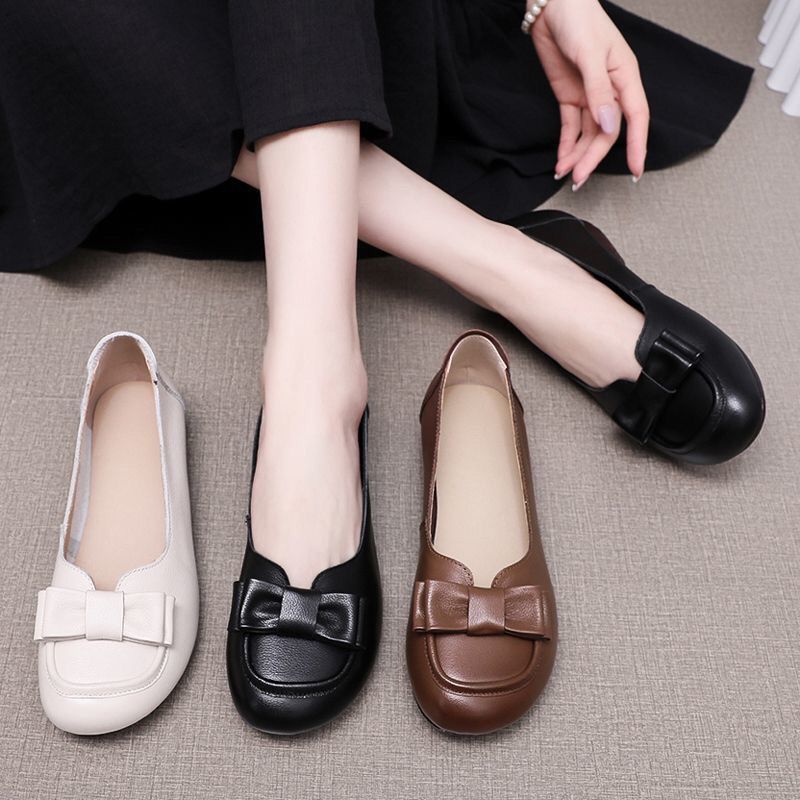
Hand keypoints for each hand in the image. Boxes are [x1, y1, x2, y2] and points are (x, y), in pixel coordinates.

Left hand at [529, 0, 648, 187]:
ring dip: (577, 155)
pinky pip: (571, 127)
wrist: (551, 4)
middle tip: (580, 178)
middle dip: (593, 157)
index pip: (635, 118)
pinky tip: (561, 160)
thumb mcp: (590, 54)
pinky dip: (566, 144)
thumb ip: (599, 91)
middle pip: (606, 133)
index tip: (636, 171)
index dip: (636, 146)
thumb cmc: (578, 19)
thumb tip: (609, 124)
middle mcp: (609, 90)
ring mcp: (589, 95)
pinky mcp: (569, 96)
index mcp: (624, 77)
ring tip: (565, 174)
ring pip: (588, 134)